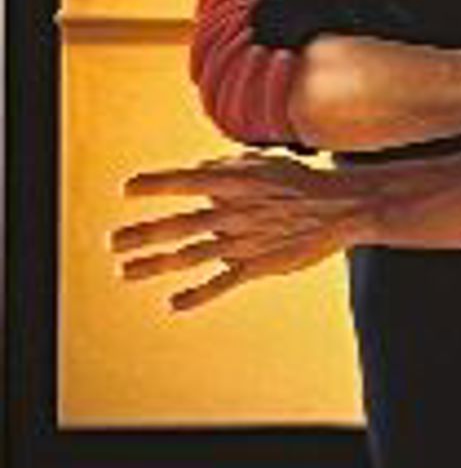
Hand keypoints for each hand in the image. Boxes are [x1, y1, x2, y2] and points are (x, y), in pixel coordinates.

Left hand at [112, 154, 371, 310]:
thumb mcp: (262, 163)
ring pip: (190, 256)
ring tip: (124, 272)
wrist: (341, 208)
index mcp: (235, 183)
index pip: (187, 182)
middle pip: (179, 225)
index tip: (127, 190)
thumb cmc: (300, 181)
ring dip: (155, 264)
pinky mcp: (258, 265)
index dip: (156, 185)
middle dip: (142, 235)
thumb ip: (225, 167)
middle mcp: (233, 213)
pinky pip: (222, 282)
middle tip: (112, 243)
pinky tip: (173, 304)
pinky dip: (197, 294)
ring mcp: (244, 242)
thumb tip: (195, 173)